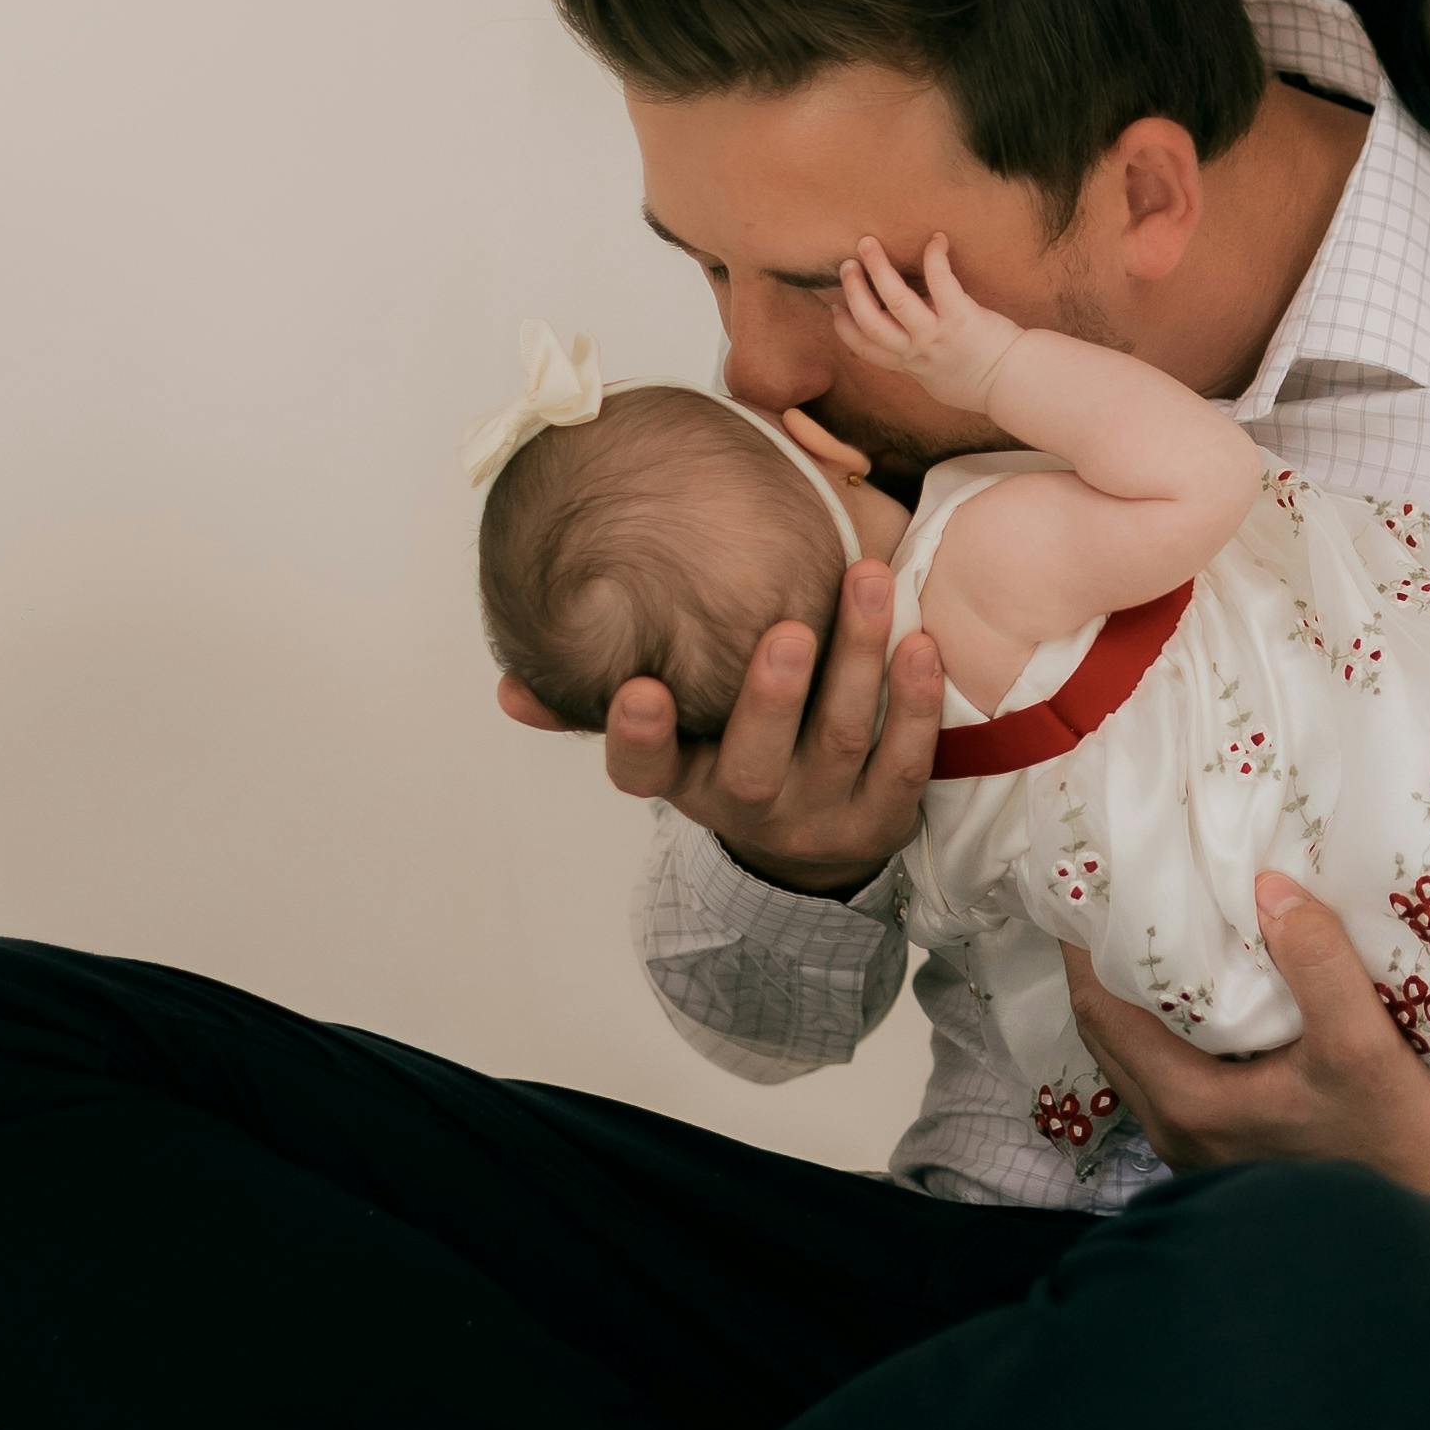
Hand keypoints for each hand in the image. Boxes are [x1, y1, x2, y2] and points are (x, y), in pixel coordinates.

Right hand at [497, 535, 944, 898]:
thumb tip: (510, 686)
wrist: (811, 845)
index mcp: (685, 780)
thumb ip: (593, 705)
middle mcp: (747, 803)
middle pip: (756, 758)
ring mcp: (818, 813)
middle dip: (771, 696)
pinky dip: (914, 704)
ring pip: (841, 740)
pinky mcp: (882, 817)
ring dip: (857, 662)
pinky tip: (920, 645)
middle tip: (786, 629)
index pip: (645, 772)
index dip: (638, 736)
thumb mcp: (666, 742)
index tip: (637, 689)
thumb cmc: (730, 753)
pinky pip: (903, 762)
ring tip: (869, 584)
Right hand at [832, 232, 1022, 411]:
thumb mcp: (939, 379)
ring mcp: (936, 335)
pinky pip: (940, 282)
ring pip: (895, 300)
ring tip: (867, 245)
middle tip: (847, 265)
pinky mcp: (961, 318)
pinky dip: (935, 257)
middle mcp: (916, 351)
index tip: (835, 309)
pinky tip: (936, 240)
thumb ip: (919, 359)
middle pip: (870, 321)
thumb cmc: (981, 380)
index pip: (865, 349)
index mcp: (909, 365)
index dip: (845, 328)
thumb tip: (908, 338)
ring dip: (877, 269)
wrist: (1015, 384)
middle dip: (853, 291)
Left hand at [1058, 876, 1429, 1247]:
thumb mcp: (1364, 1045)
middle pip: (1106, 1036)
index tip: (1091, 884)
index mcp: (1189, 1103)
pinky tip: (1198, 997)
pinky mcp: (1222, 1152)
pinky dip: (1163, 1031)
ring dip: (1131, 1000)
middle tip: (1116, 896)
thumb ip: (1318, 964)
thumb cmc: (1396, 1141)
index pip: (1101, 1013)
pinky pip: (1166, 1077)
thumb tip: (1269, 886)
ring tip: (1151, 934)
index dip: (1085, 947)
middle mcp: (1175, 1131)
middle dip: (1101, 966)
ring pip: (1133, 1059)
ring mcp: (1195, 1148)